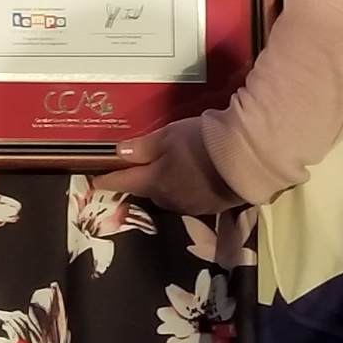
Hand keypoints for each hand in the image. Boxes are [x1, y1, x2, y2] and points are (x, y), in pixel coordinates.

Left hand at [97, 119, 240, 215]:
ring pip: (170, 196)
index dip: (109, 179)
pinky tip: (192, 178)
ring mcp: (193, 206)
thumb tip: (119, 153)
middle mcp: (170, 200)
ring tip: (167, 172)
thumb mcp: (167, 137)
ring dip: (165, 186)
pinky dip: (186, 188)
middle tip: (137, 171)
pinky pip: (190, 198)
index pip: (125, 181)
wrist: (246, 159)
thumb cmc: (200, 143)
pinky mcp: (214, 205)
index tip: (96, 181)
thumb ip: (143, 147)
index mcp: (155, 183)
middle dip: (142, 183)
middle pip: (149, 191)